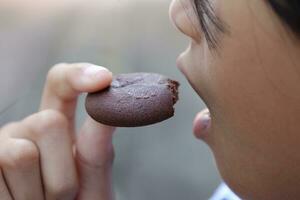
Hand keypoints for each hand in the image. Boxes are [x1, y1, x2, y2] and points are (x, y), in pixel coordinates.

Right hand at [0, 63, 114, 199]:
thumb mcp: (93, 178)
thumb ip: (98, 147)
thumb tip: (109, 103)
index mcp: (57, 123)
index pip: (60, 84)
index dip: (78, 75)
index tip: (103, 78)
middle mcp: (27, 128)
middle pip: (47, 122)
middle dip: (63, 170)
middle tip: (65, 194)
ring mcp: (2, 146)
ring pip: (20, 155)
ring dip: (43, 192)